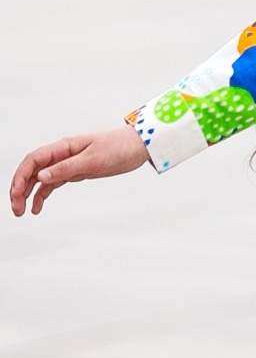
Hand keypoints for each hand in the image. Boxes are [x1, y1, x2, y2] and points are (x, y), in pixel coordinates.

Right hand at [10, 125, 148, 216]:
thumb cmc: (118, 147)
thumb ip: (67, 168)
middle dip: (19, 188)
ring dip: (28, 193)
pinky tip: (37, 208)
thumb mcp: (93, 160)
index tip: (16, 194)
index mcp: (63, 147)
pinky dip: (43, 195)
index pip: (33, 160)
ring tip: (21, 211)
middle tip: (16, 208)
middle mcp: (61, 155)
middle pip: (32, 170)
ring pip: (40, 179)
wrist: (138, 146)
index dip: (21, 176)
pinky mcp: (76, 172)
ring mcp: (67, 164)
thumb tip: (41, 176)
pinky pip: (53, 183)